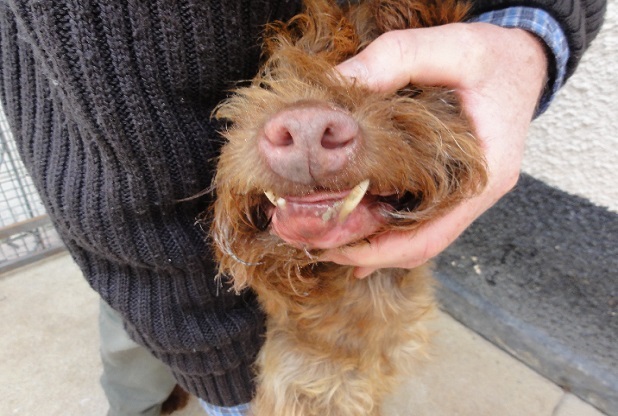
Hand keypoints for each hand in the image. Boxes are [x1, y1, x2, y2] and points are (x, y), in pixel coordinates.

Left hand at [321, 23, 547, 277]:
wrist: (526, 60)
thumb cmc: (497, 56)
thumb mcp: (452, 46)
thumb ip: (397, 58)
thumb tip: (340, 82)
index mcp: (485, 173)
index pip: (431, 235)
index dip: (381, 251)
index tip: (335, 245)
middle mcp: (478, 194)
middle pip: (421, 246)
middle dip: (369, 253)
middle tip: (318, 244)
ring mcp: (467, 193)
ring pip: (420, 237)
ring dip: (376, 244)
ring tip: (329, 238)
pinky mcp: (455, 184)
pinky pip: (421, 218)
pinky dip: (388, 227)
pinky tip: (357, 226)